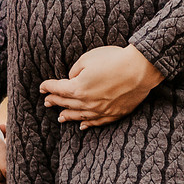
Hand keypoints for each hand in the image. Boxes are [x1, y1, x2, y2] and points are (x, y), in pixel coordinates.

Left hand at [39, 44, 162, 128]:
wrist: (141, 69)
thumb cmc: (114, 60)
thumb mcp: (88, 58)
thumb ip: (75, 70)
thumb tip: (72, 78)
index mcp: (77, 88)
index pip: (57, 89)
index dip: (47, 87)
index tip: (42, 87)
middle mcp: (87, 103)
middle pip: (66, 103)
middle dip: (54, 101)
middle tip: (47, 102)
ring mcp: (101, 110)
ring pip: (80, 116)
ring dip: (68, 116)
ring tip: (60, 118)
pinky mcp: (114, 113)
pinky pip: (97, 122)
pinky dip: (88, 124)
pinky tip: (82, 125)